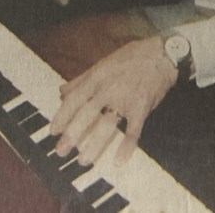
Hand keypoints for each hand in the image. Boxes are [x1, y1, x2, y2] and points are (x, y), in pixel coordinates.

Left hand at [50, 36, 176, 166]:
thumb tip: (62, 92)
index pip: (75, 99)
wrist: (161, 54)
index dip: (62, 116)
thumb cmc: (131, 57)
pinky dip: (127, 146)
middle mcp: (108, 89)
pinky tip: (119, 160)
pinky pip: (133, 131)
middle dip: (72, 134)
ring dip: (94, 144)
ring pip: (107, 125)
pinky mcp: (141, 108)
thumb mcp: (103, 63)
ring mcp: (125, 99)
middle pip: (86, 114)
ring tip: (83, 160)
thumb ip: (81, 79)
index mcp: (97, 77)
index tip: (53, 131)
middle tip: (60, 151)